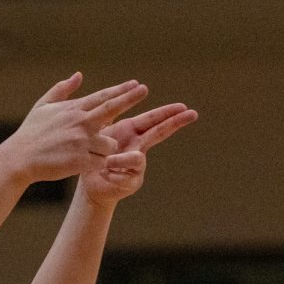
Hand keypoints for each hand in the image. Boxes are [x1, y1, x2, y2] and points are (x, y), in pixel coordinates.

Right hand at [2, 73, 150, 184]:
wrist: (20, 158)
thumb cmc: (30, 133)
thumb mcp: (43, 106)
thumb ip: (62, 89)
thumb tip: (78, 75)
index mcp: (74, 109)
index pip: (103, 97)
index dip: (121, 90)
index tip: (136, 84)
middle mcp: (80, 122)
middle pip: (112, 108)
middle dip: (129, 98)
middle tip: (144, 90)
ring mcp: (82, 141)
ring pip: (109, 143)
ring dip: (104, 148)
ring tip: (85, 153)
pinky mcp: (81, 160)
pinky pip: (101, 161)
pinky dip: (96, 163)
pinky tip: (83, 163)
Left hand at [77, 102, 198, 207]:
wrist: (91, 183)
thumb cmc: (93, 155)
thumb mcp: (96, 134)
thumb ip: (104, 119)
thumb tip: (109, 99)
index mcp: (130, 132)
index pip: (152, 120)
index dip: (167, 113)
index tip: (183, 106)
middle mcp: (137, 146)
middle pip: (159, 132)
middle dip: (175, 122)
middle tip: (192, 113)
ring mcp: (137, 165)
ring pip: (138, 159)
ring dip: (122, 159)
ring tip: (107, 163)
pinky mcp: (131, 182)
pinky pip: (124, 177)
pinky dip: (112, 175)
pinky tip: (104, 175)